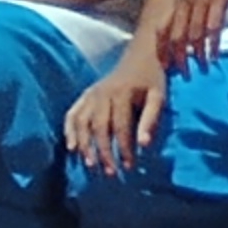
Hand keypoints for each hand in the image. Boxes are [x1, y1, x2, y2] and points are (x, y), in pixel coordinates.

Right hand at [65, 49, 169, 173]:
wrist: (141, 54)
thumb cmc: (152, 79)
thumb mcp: (159, 96)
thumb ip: (151, 120)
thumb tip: (144, 145)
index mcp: (122, 94)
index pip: (121, 127)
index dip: (124, 149)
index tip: (129, 167)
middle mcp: (102, 93)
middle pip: (98, 128)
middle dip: (103, 152)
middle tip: (109, 173)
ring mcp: (91, 94)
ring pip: (82, 122)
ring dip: (84, 145)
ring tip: (90, 165)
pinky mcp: (85, 95)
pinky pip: (72, 114)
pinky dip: (69, 130)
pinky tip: (71, 147)